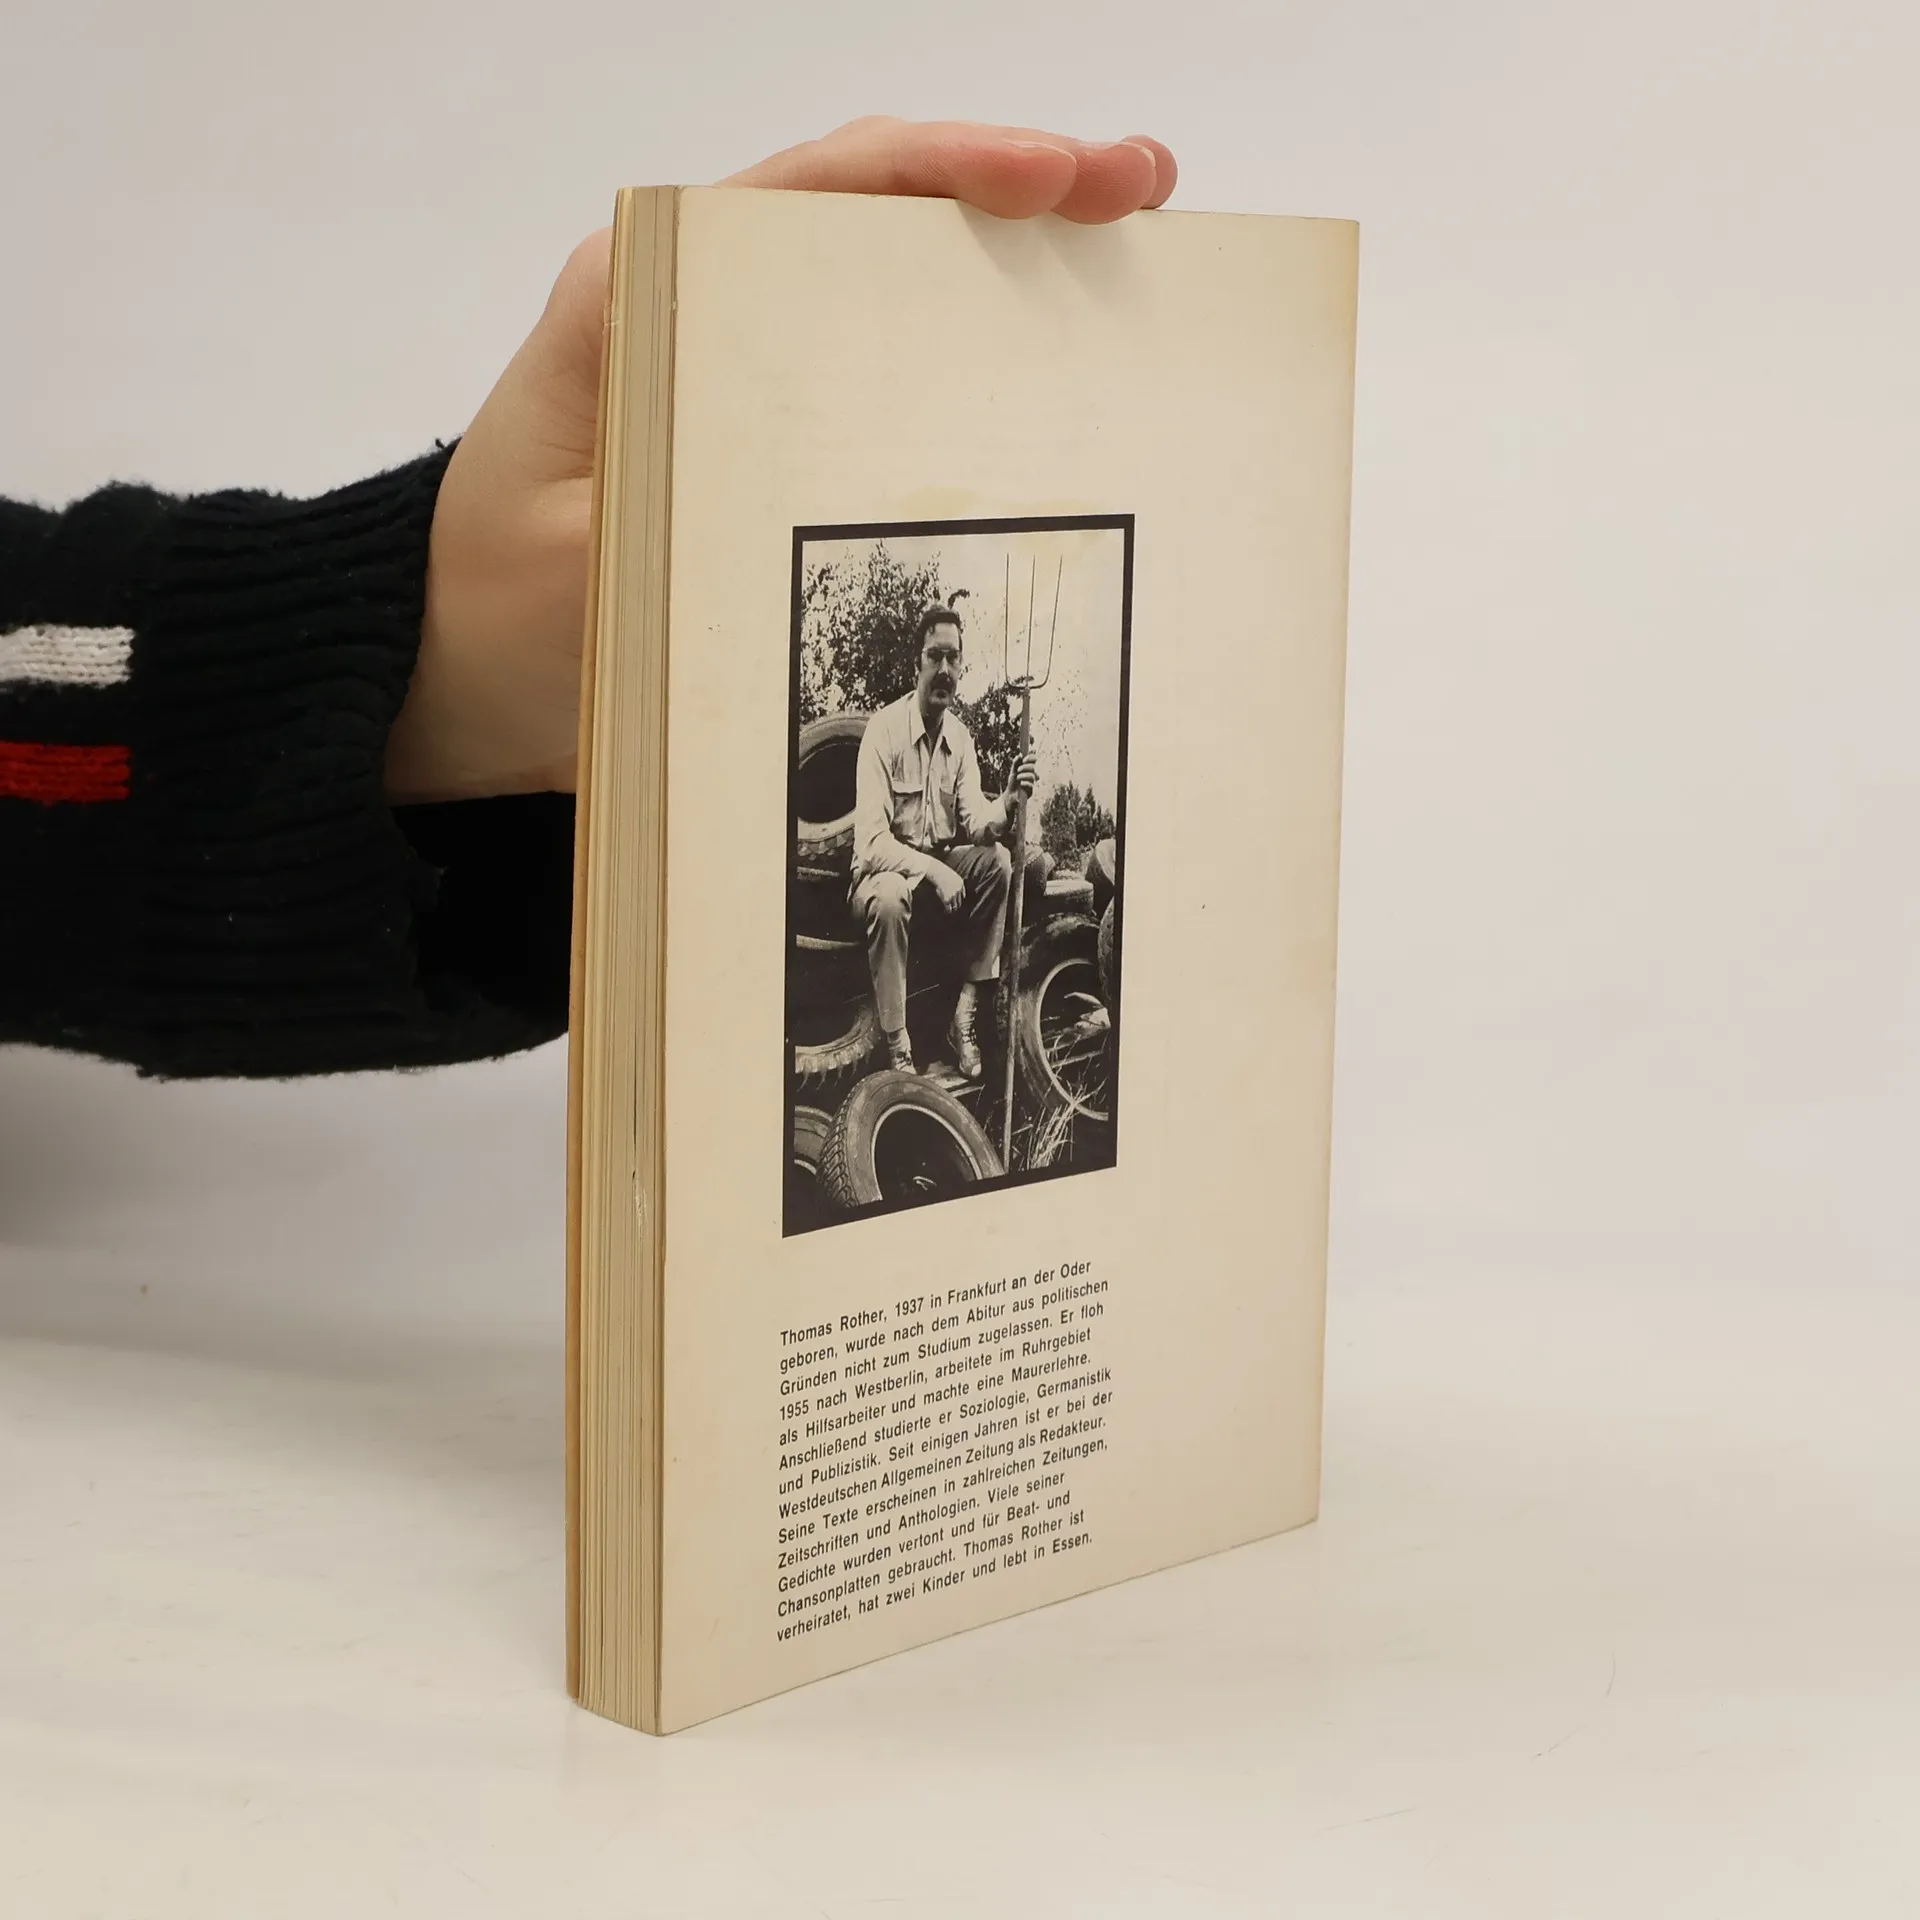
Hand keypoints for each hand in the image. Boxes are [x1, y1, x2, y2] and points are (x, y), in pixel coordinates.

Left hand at [386, 118, 1176, 801]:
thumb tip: (814, 492)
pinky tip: (1037, 378)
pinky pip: (867, 374)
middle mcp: (691, 309)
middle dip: (1015, 191)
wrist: (435, 677)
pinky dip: (957, 361)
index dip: (951, 167)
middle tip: (1142, 194)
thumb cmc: (490, 621)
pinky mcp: (746, 434)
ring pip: (883, 284)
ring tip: (1126, 257)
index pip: (818, 191)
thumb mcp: (587, 563)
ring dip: (1003, 269)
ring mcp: (726, 368)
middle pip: (873, 215)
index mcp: (642, 302)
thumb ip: (684, 507)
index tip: (1058, 179)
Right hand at [927, 862, 967, 913]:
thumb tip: (949, 886)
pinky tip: (946, 911)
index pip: (962, 894)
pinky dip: (948, 910)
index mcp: (960, 883)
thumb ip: (952, 880)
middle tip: (954, 908)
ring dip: (953, 908)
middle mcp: (958, 889)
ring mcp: (953, 894)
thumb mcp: (949, 874)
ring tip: (950, 911)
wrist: (937, 871)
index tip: (957, 901)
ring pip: (955, 905)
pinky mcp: (947, 898)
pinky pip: (949, 907)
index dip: (959, 898)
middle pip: (959, 900)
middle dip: (957, 904)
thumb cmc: (940, 871)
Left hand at [1008, 753, 1038, 799]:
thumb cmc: (1013, 782)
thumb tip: (1020, 754)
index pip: (1033, 760)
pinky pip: (1031, 784)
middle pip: (1033, 767)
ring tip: (1018, 778)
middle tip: (1018, 770)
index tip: (1024, 759)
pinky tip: (1021, 784)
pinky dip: (1025, 783)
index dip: (1031, 757)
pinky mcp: (1032, 790)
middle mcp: (1031, 774)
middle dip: (1025, 767)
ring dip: (1023, 776)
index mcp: (1028, 768)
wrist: (1010, 794)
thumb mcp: (1013, 771)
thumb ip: (1016, 763)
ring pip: (1032, 775)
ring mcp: (1032, 782)